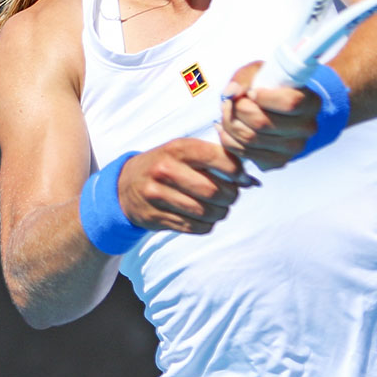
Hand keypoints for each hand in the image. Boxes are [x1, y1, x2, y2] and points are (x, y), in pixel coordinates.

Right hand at [117, 138, 256, 234]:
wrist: (124, 184)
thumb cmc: (166, 164)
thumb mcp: (184, 151)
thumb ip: (216, 159)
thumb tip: (251, 180)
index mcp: (178, 148)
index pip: (219, 159)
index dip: (238, 172)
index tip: (243, 179)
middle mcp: (165, 170)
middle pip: (213, 191)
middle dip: (231, 197)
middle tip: (232, 196)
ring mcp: (157, 195)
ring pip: (204, 212)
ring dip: (220, 213)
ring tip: (220, 208)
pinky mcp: (154, 217)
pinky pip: (193, 228)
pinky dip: (206, 225)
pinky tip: (205, 218)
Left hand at [216, 61, 321, 170]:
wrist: (277, 110)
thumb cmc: (270, 87)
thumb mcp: (260, 72)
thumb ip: (245, 78)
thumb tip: (231, 93)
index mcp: (310, 103)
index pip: (290, 103)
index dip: (264, 97)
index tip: (250, 92)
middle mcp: (306, 128)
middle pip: (263, 123)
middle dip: (238, 110)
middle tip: (229, 102)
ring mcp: (294, 148)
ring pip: (251, 139)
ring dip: (229, 124)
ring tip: (226, 113)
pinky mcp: (278, 161)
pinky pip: (246, 154)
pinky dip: (229, 141)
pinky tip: (227, 129)